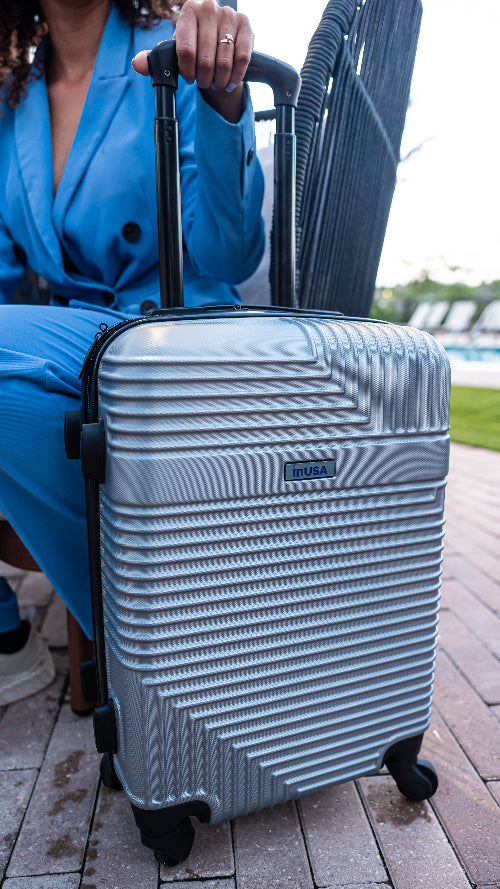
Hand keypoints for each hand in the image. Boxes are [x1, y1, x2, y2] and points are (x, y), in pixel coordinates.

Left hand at [132, 0, 253, 122]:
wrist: (218, 41)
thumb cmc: (193, 46)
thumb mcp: (173, 52)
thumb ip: (154, 59)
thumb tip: (138, 63)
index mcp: (188, 11)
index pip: (185, 49)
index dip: (186, 71)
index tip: (188, 78)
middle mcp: (209, 7)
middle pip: (205, 58)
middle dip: (204, 78)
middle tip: (204, 83)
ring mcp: (229, 15)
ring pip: (224, 61)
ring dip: (219, 80)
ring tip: (216, 83)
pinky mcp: (246, 26)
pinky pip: (241, 59)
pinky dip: (235, 76)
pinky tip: (230, 82)